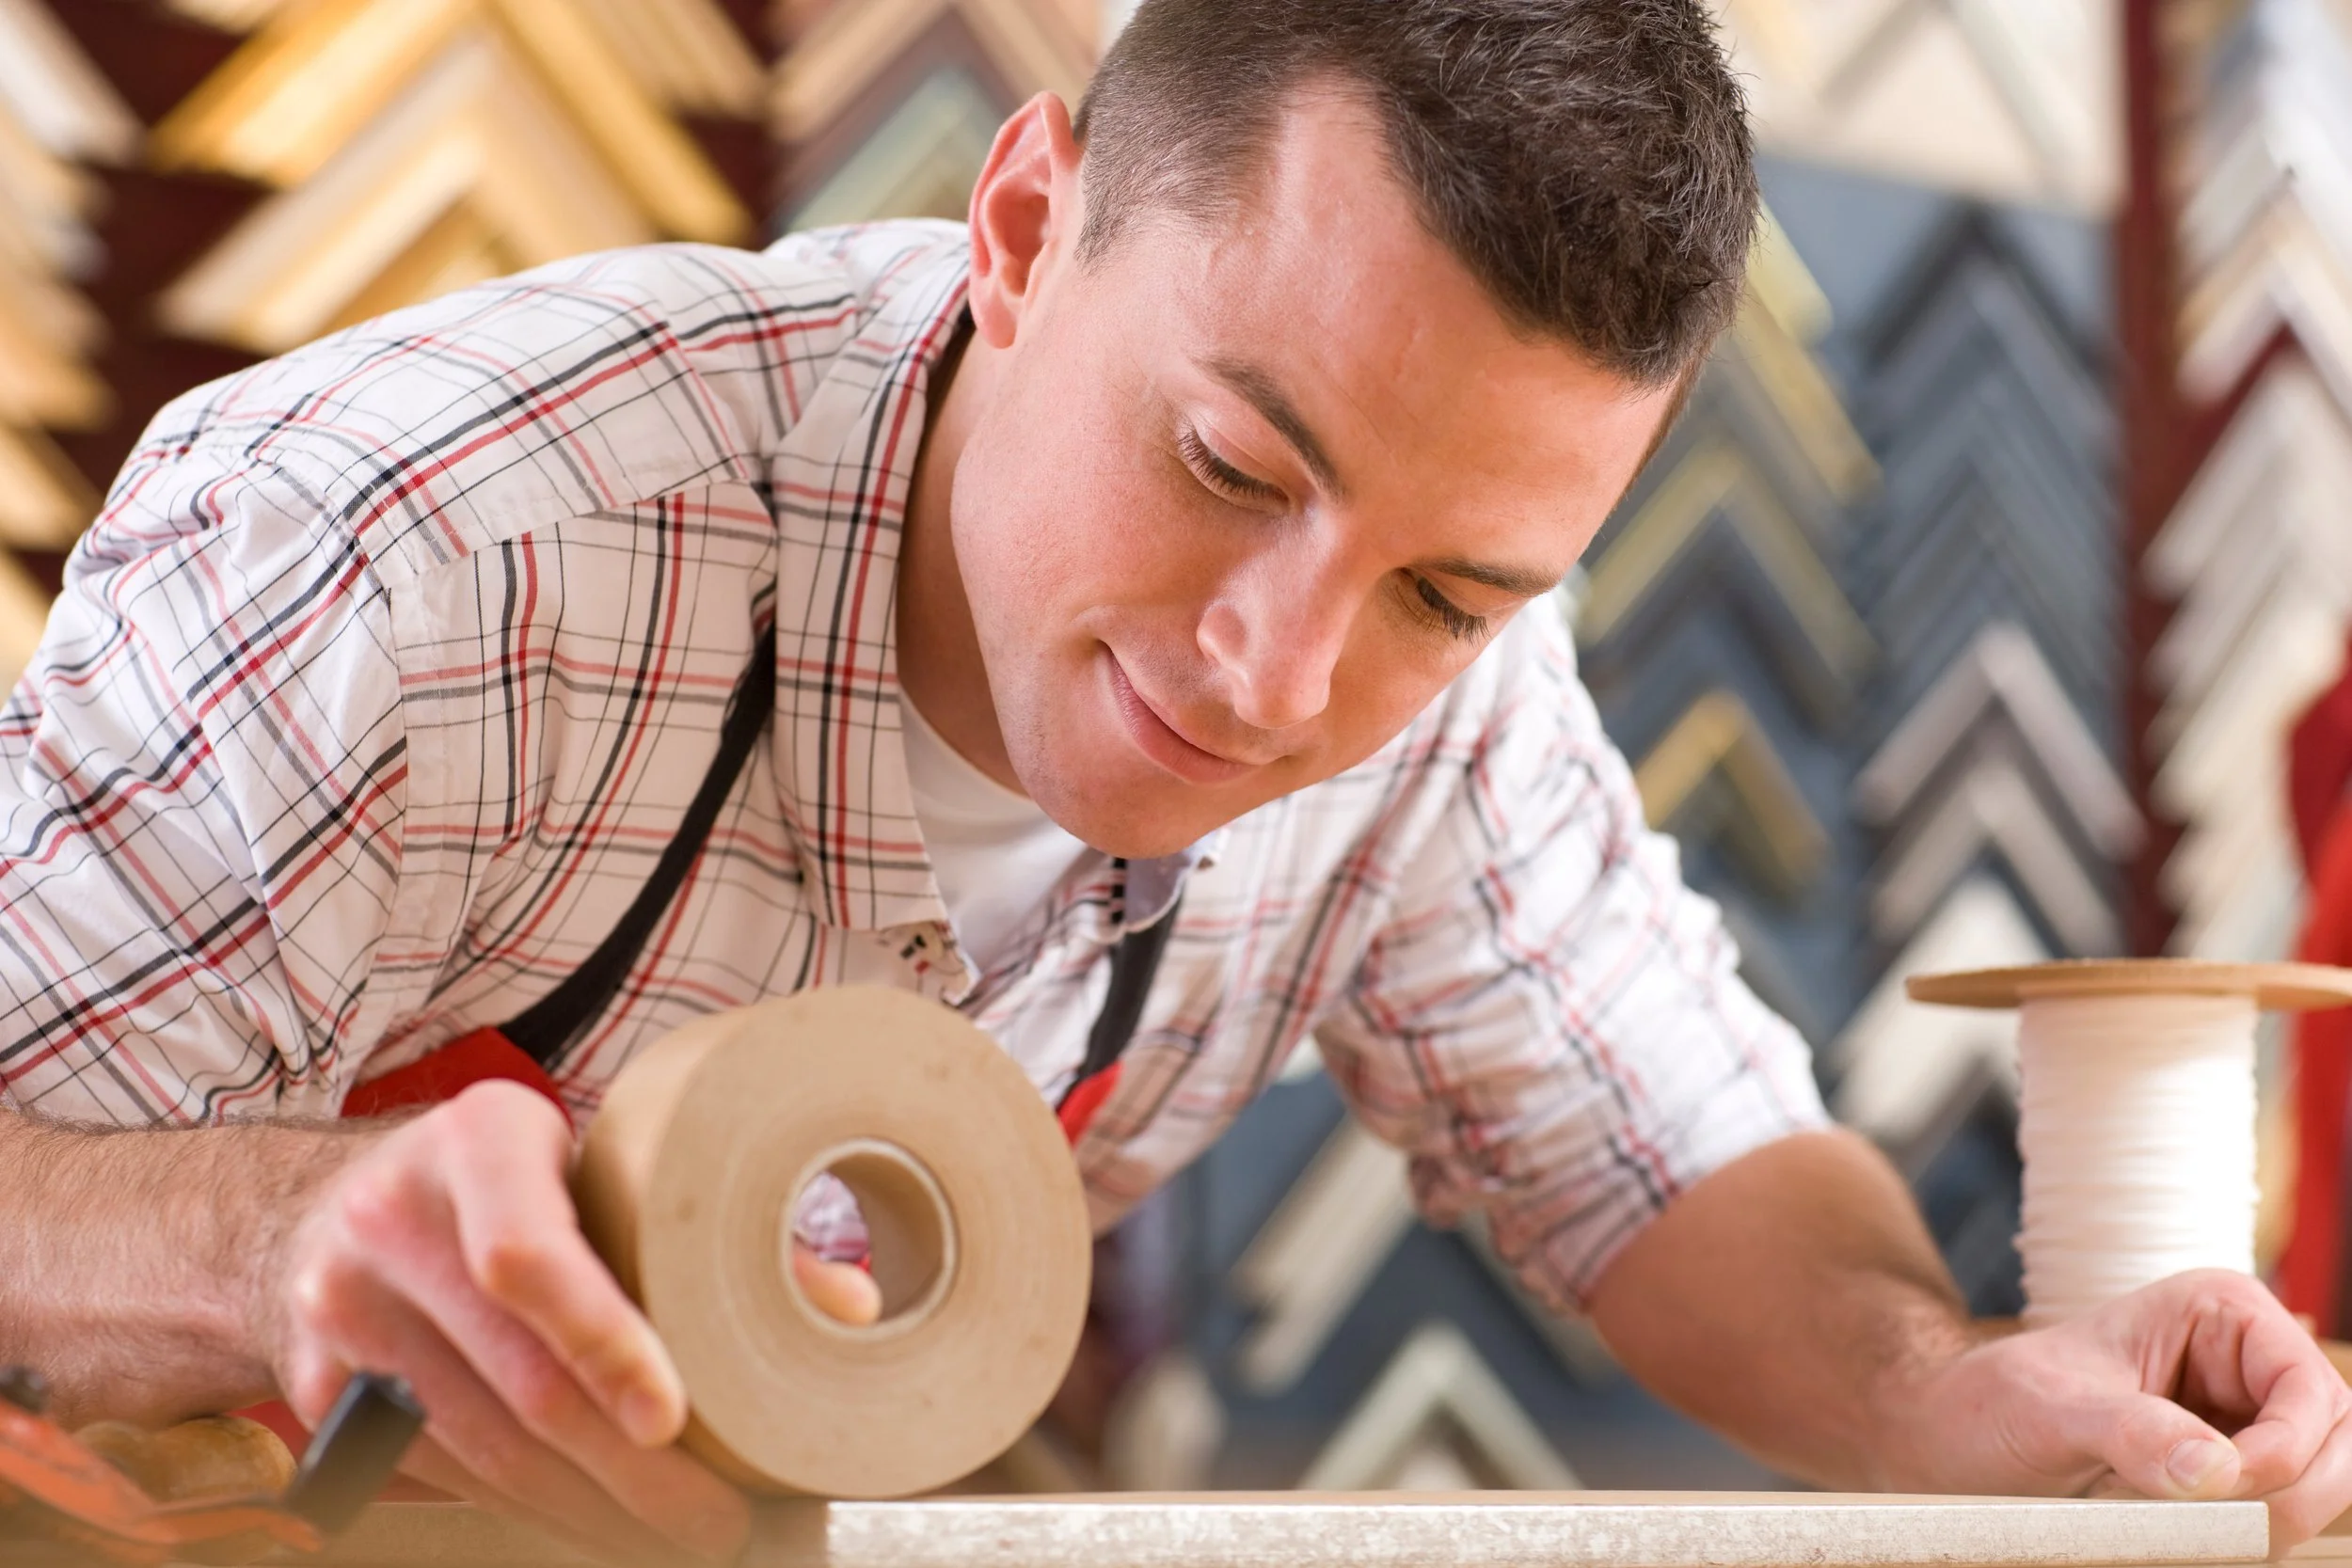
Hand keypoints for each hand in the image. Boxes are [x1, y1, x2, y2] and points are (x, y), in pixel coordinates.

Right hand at [268, 1080, 877, 1563]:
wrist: (316, 1207)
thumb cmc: (500, 1181)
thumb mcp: (590, 1162)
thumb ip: (708, 1230)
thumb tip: (849, 1306)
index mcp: (477, 1141)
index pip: (529, 1254)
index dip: (604, 1342)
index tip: (673, 1418)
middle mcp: (395, 1219)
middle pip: (519, 1378)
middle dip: (631, 1471)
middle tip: (716, 1519)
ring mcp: (343, 1310)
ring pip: (483, 1446)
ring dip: (585, 1509)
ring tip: (673, 1534)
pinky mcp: (320, 1389)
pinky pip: (442, 1470)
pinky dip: (523, 1506)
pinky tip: (590, 1519)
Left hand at [1897, 1270, 2351, 1547]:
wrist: (1950, 1438)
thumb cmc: (1990, 1404)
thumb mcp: (2047, 1410)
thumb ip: (2129, 1432)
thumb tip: (2214, 1469)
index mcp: (2219, 1314)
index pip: (2311, 1389)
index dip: (2287, 1449)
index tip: (2224, 1490)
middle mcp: (2247, 1364)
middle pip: (2336, 1443)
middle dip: (2291, 1496)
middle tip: (2217, 1533)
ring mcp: (2247, 1423)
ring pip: (2318, 1488)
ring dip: (2268, 1525)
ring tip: (2183, 1534)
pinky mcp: (2233, 1478)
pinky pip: (2276, 1519)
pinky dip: (2247, 1540)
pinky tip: (2189, 1541)